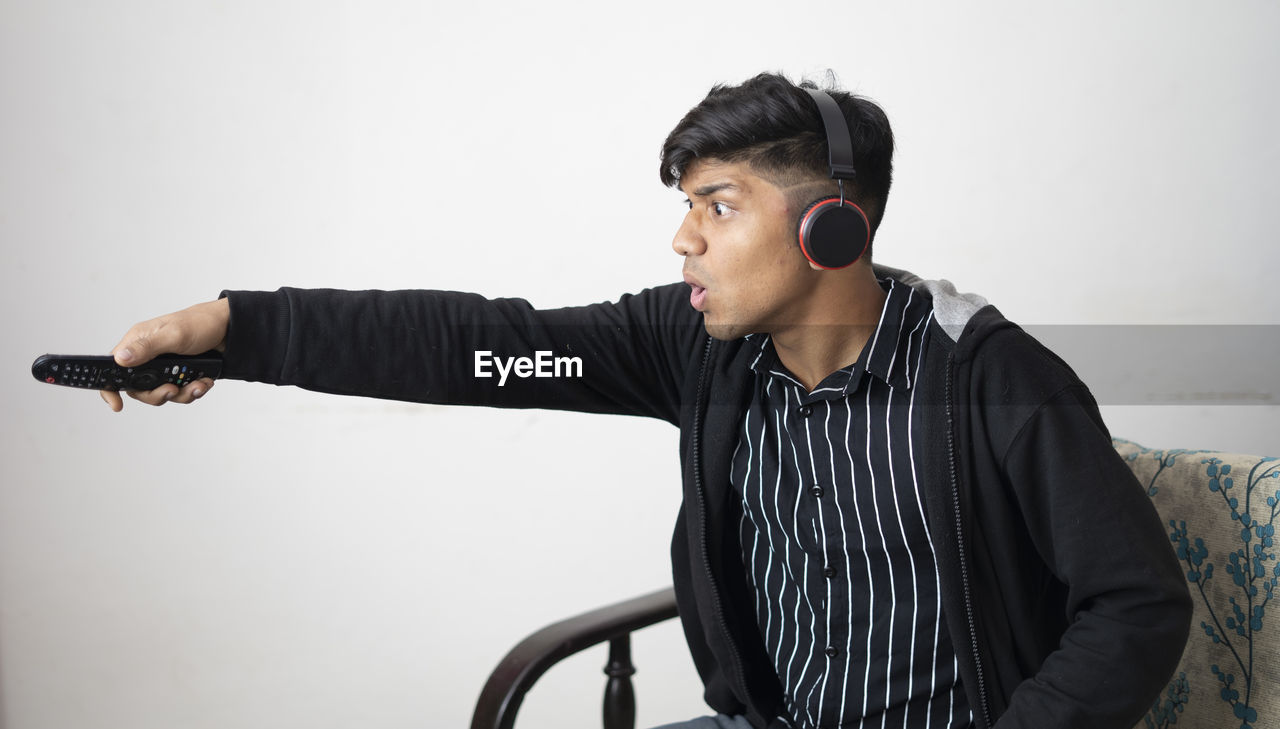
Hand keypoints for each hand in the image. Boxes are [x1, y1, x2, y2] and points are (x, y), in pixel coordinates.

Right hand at [100, 298, 230, 411]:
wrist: (231, 330)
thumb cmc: (201, 323)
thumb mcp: (174, 335)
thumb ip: (147, 348)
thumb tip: (120, 358)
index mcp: (139, 342)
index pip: (114, 367)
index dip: (110, 388)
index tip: (117, 405)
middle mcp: (148, 356)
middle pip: (139, 388)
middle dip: (158, 394)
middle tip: (173, 390)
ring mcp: (164, 367)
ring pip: (162, 393)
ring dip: (182, 394)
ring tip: (198, 384)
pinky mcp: (180, 374)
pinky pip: (181, 392)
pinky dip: (193, 390)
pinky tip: (204, 382)